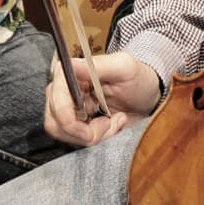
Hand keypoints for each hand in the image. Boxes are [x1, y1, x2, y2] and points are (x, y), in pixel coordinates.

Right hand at [43, 52, 161, 147]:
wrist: (147, 97)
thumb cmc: (138, 78)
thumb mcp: (125, 68)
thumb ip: (99, 66)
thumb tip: (72, 65)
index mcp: (70, 73)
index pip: (56, 101)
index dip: (69, 121)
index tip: (90, 133)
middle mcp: (63, 90)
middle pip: (57, 121)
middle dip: (85, 132)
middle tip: (110, 124)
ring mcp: (67, 108)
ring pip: (63, 133)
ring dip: (91, 136)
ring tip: (112, 124)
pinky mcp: (74, 122)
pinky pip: (74, 139)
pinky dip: (95, 139)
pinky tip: (110, 126)